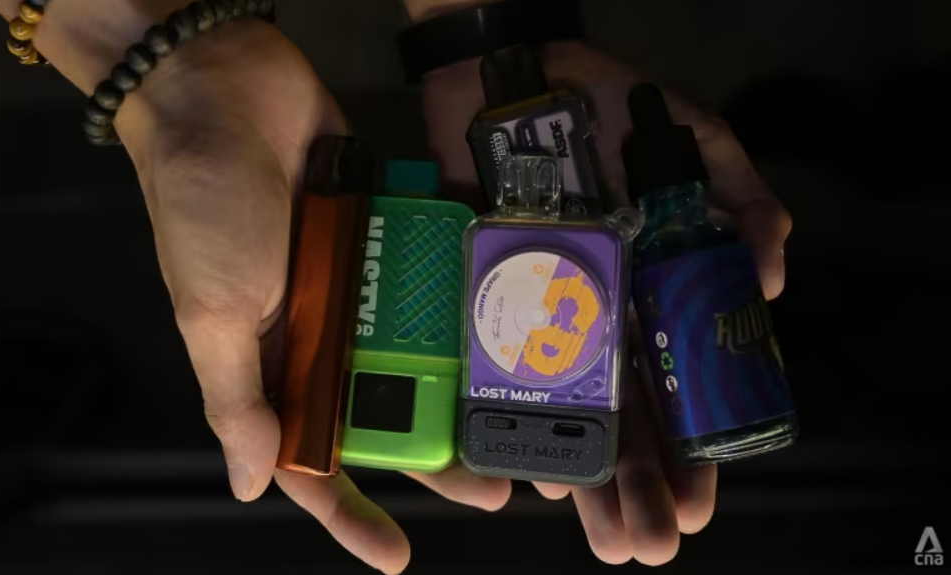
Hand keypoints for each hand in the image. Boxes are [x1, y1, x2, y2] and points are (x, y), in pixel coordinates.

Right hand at [1, 0, 521, 569]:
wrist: (223, 92)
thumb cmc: (203, 209)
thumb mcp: (212, 315)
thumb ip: (237, 399)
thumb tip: (249, 486)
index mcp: (273, 363)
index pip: (312, 457)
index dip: (351, 512)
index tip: (397, 555)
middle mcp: (320, 331)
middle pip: (386, 411)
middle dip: (434, 453)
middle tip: (497, 483)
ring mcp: (358, 281)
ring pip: (420, 349)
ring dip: (462, 382)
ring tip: (516, 411)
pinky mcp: (385, 232)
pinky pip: (429, 274)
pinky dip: (460, 295)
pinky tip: (506, 320)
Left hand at [419, 40, 790, 564]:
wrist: (511, 82)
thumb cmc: (610, 109)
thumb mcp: (696, 143)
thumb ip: (743, 198)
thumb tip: (774, 281)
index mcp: (654, 295)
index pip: (681, 389)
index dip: (691, 450)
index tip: (696, 504)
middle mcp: (602, 318)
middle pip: (627, 418)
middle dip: (639, 486)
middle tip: (647, 546)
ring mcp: (544, 314)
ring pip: (568, 412)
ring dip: (586, 478)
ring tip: (603, 536)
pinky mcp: (487, 301)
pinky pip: (501, 373)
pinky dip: (516, 422)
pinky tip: (534, 473)